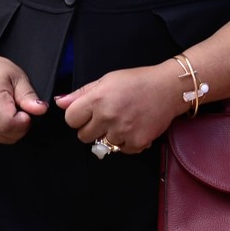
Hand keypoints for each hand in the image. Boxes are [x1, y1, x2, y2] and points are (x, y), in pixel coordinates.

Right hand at [0, 33, 47, 143]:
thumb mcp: (18, 77)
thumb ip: (28, 95)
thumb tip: (41, 109)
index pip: (10, 124)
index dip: (25, 120)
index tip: (26, 109)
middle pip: (10, 135)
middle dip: (21, 125)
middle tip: (19, 107)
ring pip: (5, 139)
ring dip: (13, 128)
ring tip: (9, 109)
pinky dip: (3, 130)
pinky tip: (0, 115)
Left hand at [56, 64, 183, 154]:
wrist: (169, 88)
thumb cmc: (138, 81)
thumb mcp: (107, 80)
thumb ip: (82, 93)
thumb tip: (60, 102)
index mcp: (98, 98)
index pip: (70, 119)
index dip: (78, 116)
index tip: (88, 113)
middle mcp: (108, 116)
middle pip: (83, 136)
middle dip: (93, 128)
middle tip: (108, 117)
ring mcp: (123, 131)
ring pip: (102, 145)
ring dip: (110, 136)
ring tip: (123, 121)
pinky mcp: (137, 142)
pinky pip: (122, 150)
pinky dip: (127, 142)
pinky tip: (134, 127)